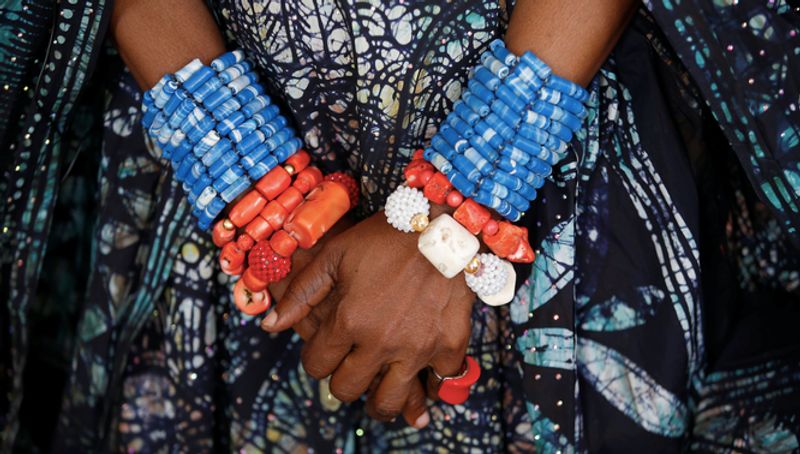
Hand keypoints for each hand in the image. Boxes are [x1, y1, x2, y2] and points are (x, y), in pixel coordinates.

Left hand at [260, 208, 474, 427]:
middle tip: (350, 370)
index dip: (315, 359)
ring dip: (379, 402)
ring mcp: (418, 348)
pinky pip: (439, 383)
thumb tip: (269, 326)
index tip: (325, 352)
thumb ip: (302, 293)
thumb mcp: (336, 255)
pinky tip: (423, 374)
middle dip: (342, 382)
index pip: (316, 365)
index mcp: (349, 320)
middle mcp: (381, 342)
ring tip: (379, 394)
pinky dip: (431, 383)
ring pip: (389, 401)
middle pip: (347, 389)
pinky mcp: (450, 345)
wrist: (444, 225)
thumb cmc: (385, 236)